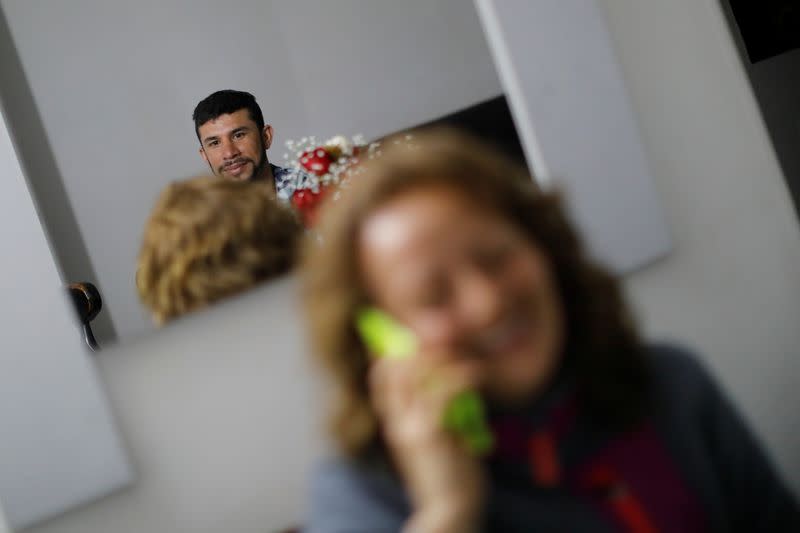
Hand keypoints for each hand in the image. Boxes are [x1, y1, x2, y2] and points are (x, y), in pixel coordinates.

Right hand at [369, 351, 484, 531]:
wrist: (450, 510)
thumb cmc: (448, 476)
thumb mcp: (434, 443)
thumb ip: (434, 417)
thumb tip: (447, 389)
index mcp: (395, 426)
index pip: (380, 382)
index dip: (390, 356)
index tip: (409, 340)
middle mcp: (397, 423)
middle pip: (394, 371)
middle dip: (416, 349)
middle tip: (442, 339)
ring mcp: (412, 427)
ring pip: (418, 375)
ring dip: (442, 358)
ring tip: (462, 354)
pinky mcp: (433, 433)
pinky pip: (444, 391)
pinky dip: (462, 376)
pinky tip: (478, 372)